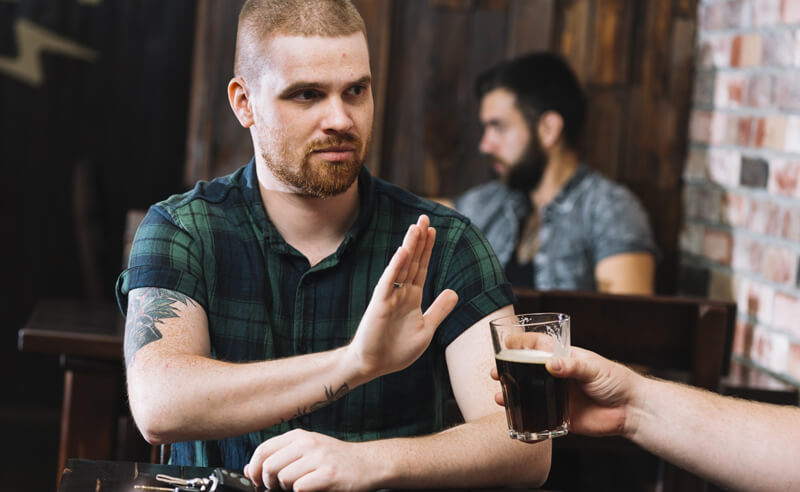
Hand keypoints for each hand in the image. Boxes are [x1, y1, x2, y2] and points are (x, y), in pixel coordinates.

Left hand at [244, 429, 380, 491]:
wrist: (366, 463)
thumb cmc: (334, 458)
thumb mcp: (305, 451)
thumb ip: (278, 457)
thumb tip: (249, 469)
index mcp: (299, 436)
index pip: (263, 450)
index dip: (255, 469)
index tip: (258, 480)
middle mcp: (308, 443)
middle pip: (269, 466)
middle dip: (269, 482)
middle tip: (277, 487)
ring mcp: (319, 458)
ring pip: (283, 478)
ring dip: (287, 488)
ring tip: (299, 486)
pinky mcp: (328, 475)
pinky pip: (300, 488)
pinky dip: (302, 491)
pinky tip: (311, 488)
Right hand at [347, 215, 457, 377]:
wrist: (373, 365)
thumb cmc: (396, 350)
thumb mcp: (426, 329)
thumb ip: (439, 310)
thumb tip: (454, 291)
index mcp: (412, 297)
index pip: (421, 267)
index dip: (428, 249)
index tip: (434, 230)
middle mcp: (401, 292)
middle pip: (412, 260)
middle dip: (419, 240)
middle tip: (425, 218)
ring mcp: (389, 296)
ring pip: (401, 266)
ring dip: (409, 246)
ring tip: (416, 226)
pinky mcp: (380, 303)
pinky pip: (389, 281)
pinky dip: (396, 266)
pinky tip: (403, 251)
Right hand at [491, 344, 639, 437]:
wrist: (632, 410)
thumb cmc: (616, 381)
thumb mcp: (595, 369)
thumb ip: (572, 366)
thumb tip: (550, 364)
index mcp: (565, 358)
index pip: (539, 345)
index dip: (521, 342)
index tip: (505, 343)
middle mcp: (557, 376)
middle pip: (527, 370)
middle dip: (508, 371)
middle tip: (495, 374)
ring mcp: (557, 396)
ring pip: (529, 394)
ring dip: (512, 395)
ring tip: (500, 398)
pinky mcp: (561, 416)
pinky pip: (540, 418)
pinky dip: (527, 420)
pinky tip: (514, 421)